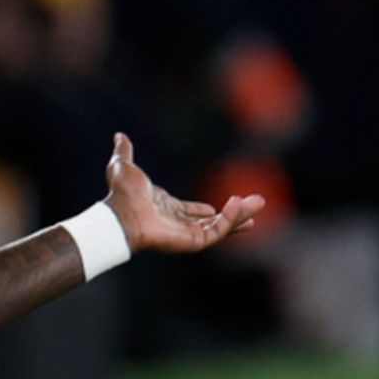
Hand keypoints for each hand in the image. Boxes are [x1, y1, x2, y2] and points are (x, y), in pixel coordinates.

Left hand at [102, 133, 262, 253]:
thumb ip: (124, 152)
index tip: (224, 204)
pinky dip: (230, 219)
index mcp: (166, 210)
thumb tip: (119, 136)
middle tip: (257, 202)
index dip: (207, 211)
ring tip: (259, 202)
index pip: (192, 213)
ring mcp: (185, 235)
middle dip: (236, 214)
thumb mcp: (123, 166)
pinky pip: (217, 232)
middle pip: (213, 222)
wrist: (121, 214)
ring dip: (241, 215)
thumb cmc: (121, 195)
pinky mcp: (192, 243)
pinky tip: (239, 204)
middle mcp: (177, 224)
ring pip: (221, 227)